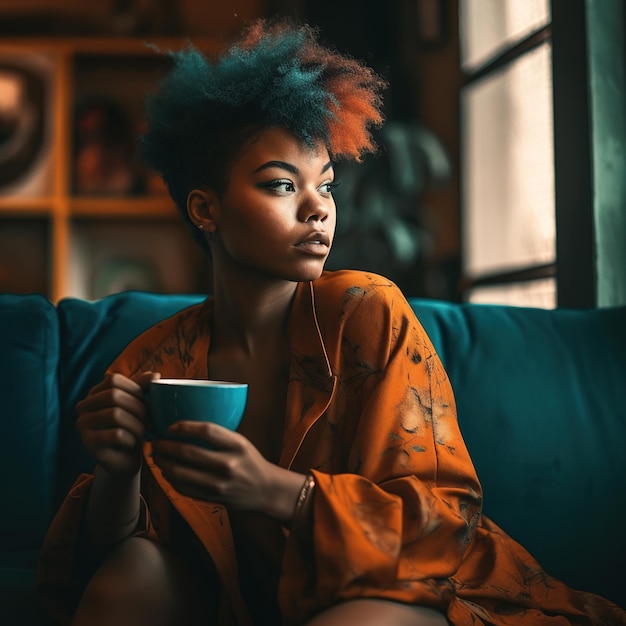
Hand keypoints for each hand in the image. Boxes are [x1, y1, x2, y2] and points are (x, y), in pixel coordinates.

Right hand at [76, 371, 159, 477]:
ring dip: (136, 424)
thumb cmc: (132, 427)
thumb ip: (144, 387)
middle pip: (113, 396)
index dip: (135, 389)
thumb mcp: (139, 404)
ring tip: (143, 432)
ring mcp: (83, 424)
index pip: (114, 380)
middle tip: (149, 420)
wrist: (126, 459)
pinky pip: (115, 434)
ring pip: (114, 415)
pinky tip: (132, 442)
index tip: (148, 402)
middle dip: (138, 408)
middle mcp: (84, 406)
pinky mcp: (88, 443)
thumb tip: (155, 375)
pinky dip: (130, 438)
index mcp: (95, 392)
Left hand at [152, 422, 305, 521]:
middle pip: (187, 452)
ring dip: (162, 463)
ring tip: (157, 456)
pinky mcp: (211, 498)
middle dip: (165, 446)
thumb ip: (218, 436)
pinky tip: (166, 471)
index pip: (206, 430)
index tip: (170, 426)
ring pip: (180, 472)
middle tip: (155, 441)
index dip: (184, 427)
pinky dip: (169, 478)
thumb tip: (183, 427)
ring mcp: (218, 484)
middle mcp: (228, 464)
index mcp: (237, 445)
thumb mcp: (240, 442)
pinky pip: (182, 487)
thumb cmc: (250, 461)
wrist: (265, 490)